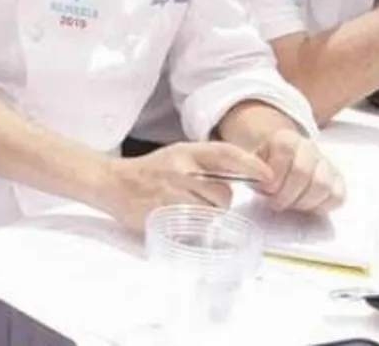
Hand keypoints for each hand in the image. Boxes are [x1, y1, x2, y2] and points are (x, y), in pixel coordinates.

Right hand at [99, 141, 268, 230]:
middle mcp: (181, 169)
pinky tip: (179, 218)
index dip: (251, 164)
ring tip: (188, 209)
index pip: (226, 154)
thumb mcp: (176, 156)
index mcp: (185, 152)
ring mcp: (172, 191)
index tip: (267, 175)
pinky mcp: (164, 212)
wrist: (111, 183)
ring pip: (211, 211)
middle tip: (203, 200)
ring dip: (207, 215)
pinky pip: (194, 224)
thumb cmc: (148, 172)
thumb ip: (204, 163)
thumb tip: (242, 175)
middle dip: (220, 201)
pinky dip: (193, 226)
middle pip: (223, 192)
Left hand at [251, 130, 345, 213]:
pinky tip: (304, 206)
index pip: (285, 149)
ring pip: (323, 185)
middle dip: (286, 194)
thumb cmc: (262, 167)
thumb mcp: (247, 162)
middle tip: (274, 202)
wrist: (276, 163)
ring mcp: (325, 165)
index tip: (266, 187)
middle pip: (303, 172)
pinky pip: (337, 197)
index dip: (275, 173)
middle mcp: (309, 148)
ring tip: (289, 205)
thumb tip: (263, 178)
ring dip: (302, 202)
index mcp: (286, 139)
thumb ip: (249, 167)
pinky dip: (320, 206)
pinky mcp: (336, 181)